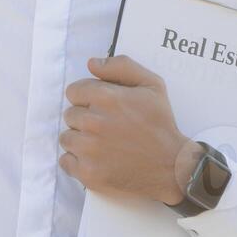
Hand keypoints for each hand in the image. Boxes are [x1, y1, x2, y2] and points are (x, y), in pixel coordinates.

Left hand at [59, 55, 197, 204]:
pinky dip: (77, 161)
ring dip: (80, 140)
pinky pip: (65, 161)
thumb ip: (121, 67)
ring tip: (103, 144)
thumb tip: (92, 64)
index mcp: (106, 98)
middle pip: (70, 115)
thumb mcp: (152, 85)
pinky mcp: (87, 172)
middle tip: (106, 128)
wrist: (171, 166)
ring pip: (66, 138)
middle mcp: (94, 122)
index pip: (73, 92)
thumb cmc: (160, 124)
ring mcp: (89, 149)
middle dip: (85, 119)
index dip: (87, 98)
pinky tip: (97, 160)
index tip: (101, 108)